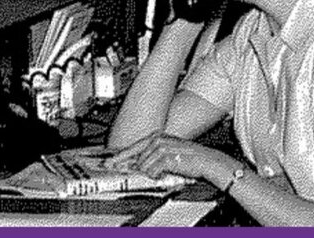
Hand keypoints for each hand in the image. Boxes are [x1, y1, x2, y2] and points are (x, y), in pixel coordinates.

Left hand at [105, 133, 237, 186]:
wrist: (206, 161)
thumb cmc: (189, 159)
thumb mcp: (167, 154)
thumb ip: (151, 158)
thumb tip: (136, 166)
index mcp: (156, 137)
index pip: (132, 148)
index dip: (118, 156)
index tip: (107, 163)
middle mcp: (156, 140)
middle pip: (133, 157)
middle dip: (123, 165)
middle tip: (110, 168)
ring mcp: (161, 147)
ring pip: (143, 166)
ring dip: (149, 173)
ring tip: (160, 173)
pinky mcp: (167, 157)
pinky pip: (153, 171)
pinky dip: (156, 176)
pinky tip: (163, 174)